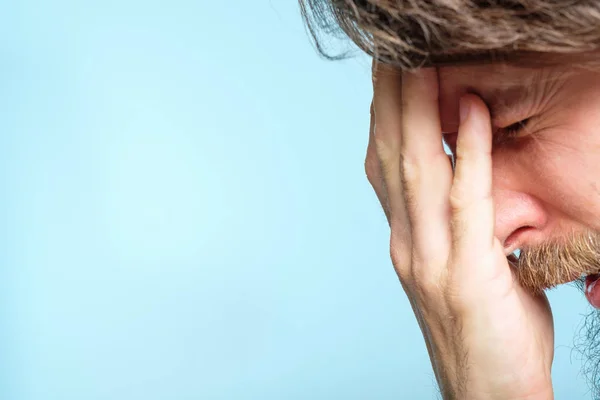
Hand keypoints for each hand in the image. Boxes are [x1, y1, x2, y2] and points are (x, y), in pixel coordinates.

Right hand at [366, 62, 554, 398]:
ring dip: (416, 108)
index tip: (386, 72)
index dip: (382, 114)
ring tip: (419, 58)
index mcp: (405, 239)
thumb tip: (459, 180)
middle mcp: (407, 242)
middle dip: (388, 96)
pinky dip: (469, 151)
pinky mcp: (465, 273)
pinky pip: (466, 201)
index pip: (385, 164)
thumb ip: (447, 223)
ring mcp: (430, 257)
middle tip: (390, 47)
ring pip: (417, 169)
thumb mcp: (455, 268)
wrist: (487, 393)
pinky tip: (472, 110)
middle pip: (390, 156)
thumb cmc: (480, 331)